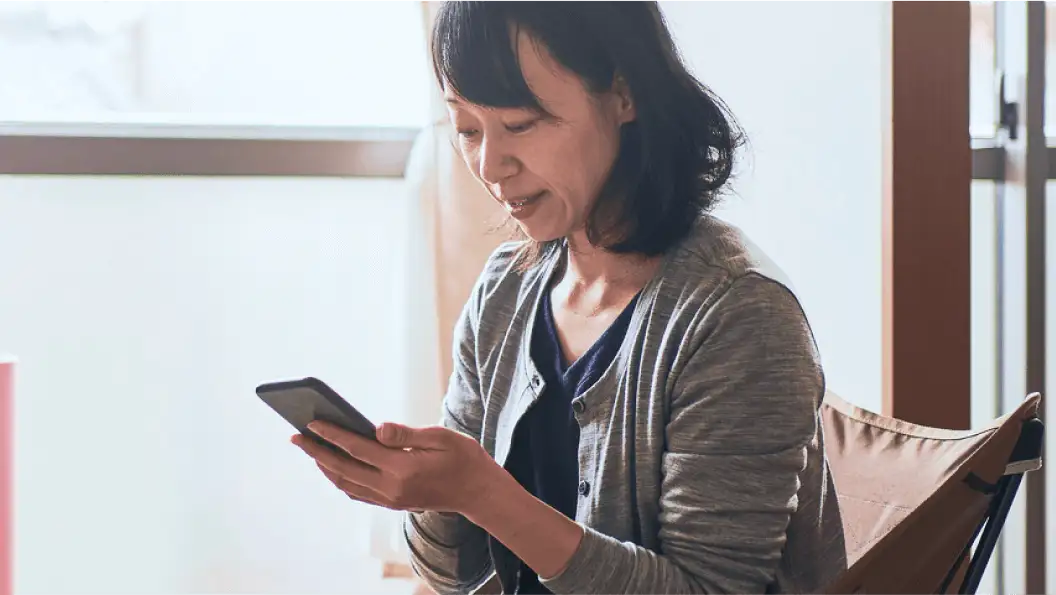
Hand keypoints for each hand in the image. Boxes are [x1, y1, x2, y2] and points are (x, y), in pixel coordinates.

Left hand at [292, 421, 501, 515]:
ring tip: (310, 449)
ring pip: (347, 484)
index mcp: (404, 468)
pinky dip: (340, 480)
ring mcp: (391, 499)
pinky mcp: (393, 503)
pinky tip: (333, 467)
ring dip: (325, 467)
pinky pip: (358, 493)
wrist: (478, 492)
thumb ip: (406, 434)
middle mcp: (393, 488)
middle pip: (344, 469)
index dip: (332, 435)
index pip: (358, 449)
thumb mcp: (440, 437)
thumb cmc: (463, 457)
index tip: (311, 423)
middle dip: (316, 452)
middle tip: (295, 436)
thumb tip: (376, 428)